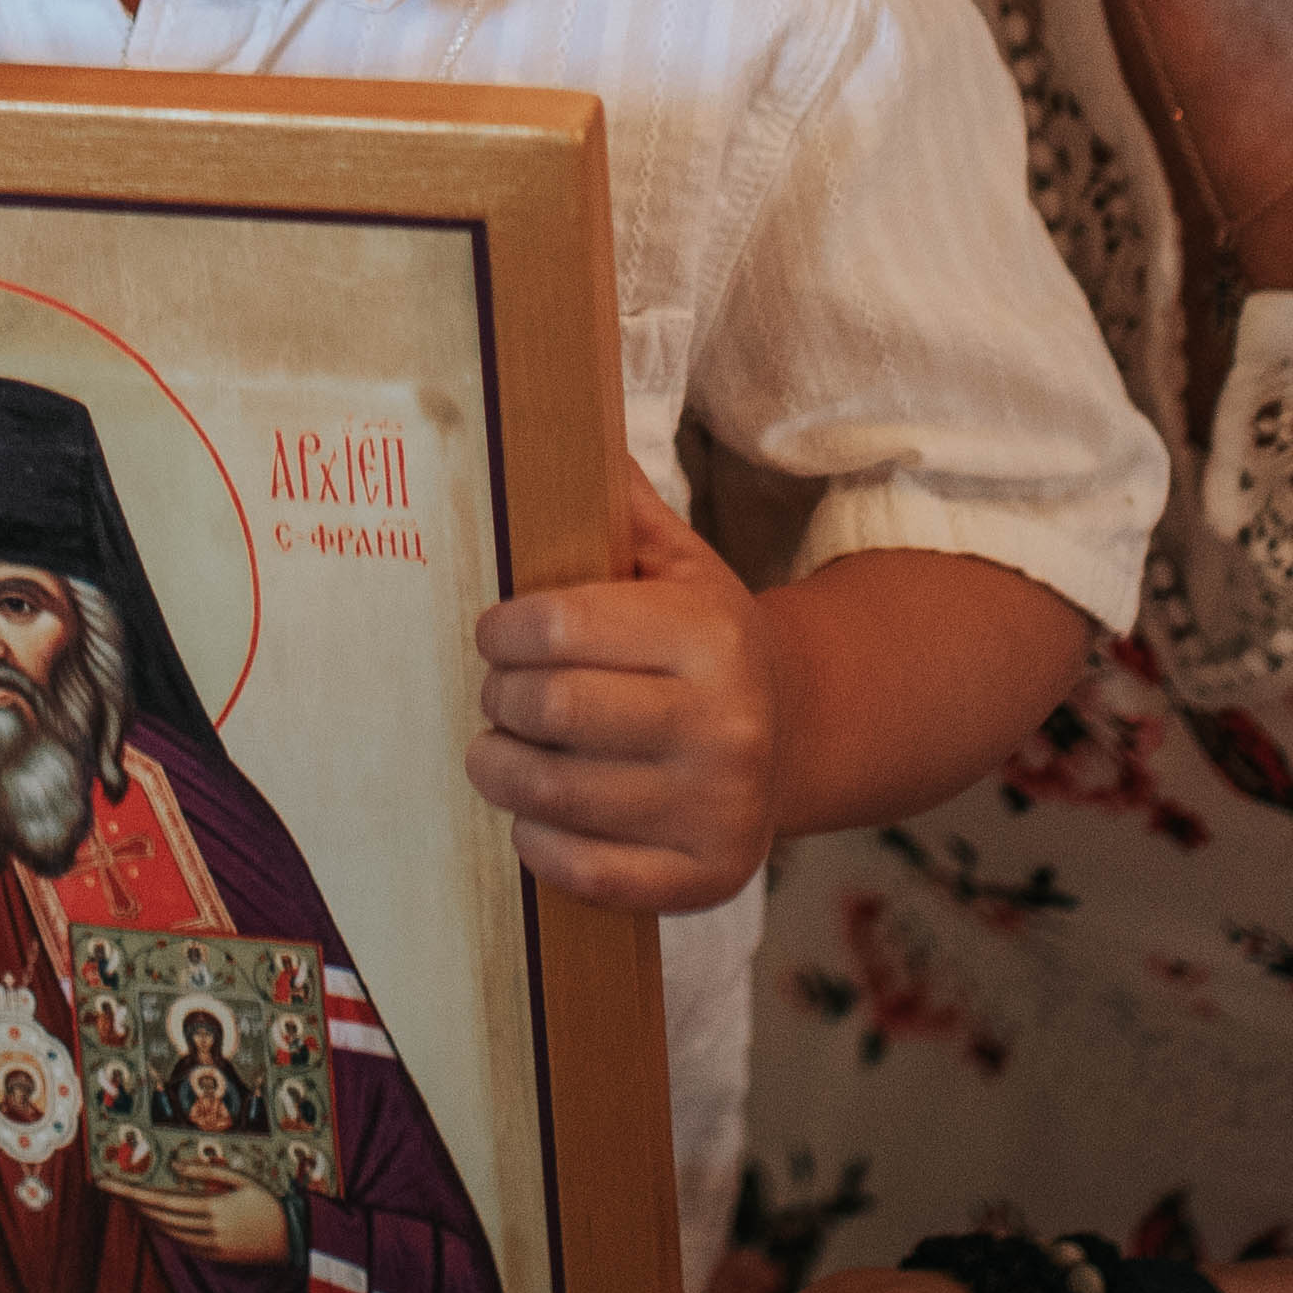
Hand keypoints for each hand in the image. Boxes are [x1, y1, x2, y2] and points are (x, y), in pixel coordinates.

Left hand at [101, 1159, 290, 1264]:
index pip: (163, 1202)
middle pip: (160, 1218)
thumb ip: (207, 1173)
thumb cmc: (269, 1202)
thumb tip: (175, 1168)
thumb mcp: (242, 1180)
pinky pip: (183, 1244)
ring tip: (132, 1203)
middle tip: (114, 1190)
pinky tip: (158, 1221)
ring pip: (169, 1234)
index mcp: (213, 1208)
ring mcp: (211, 1247)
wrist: (294, 1238)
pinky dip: (167, 1232)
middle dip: (135, 1204)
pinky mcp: (216, 1257)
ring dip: (148, 1219)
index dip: (134, 1195)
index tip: (112, 1185)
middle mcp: (208, 1231)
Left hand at [467, 469, 777, 914]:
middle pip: (550, 709)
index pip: (557, 627)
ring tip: (495, 752)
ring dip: (499, 770)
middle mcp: (723, 722)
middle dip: (500, 698)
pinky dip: (538, 842)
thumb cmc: (704, 643)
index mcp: (708, 634)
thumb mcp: (680, 563)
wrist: (797, 733)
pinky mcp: (705, 876)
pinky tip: (535, 814)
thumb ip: (616, 505)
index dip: (502, 629)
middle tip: (496, 693)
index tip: (494, 632)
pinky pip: (583, 870)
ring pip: (553, 793)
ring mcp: (717, 806)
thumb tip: (551, 416)